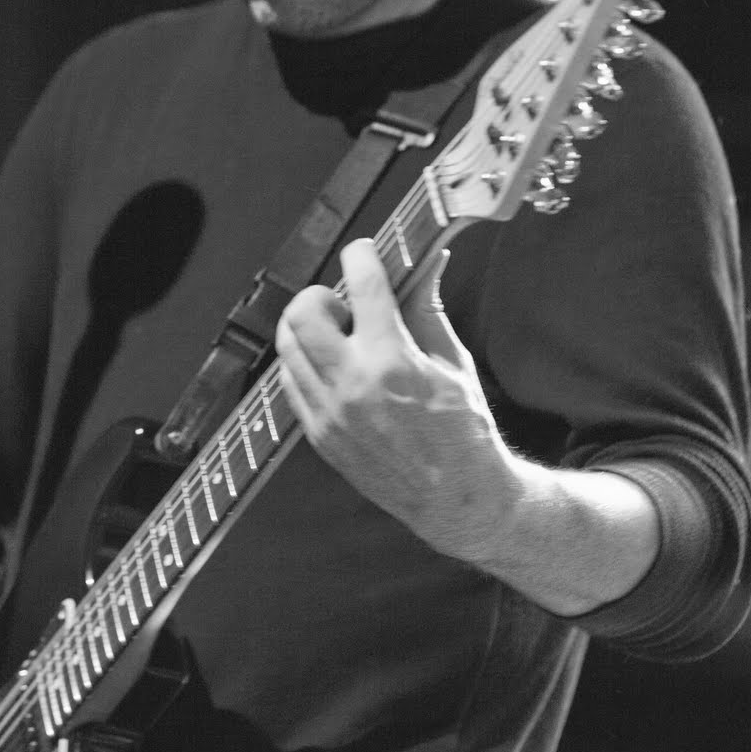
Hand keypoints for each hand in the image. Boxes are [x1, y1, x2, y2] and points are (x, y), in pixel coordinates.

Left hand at [274, 237, 517, 561]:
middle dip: (320, 293)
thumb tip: (428, 261)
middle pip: (303, 313)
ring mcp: (330, 414)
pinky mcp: (319, 436)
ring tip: (338, 334)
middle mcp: (353, 386)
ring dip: (306, 326)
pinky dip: (303, 362)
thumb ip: (428, 307)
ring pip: (287, 347)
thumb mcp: (453, 362)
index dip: (361, 256)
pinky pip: (290, 383)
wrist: (456, 499)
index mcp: (393, 362)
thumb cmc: (463, 432)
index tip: (365, 252)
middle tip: (343, 302)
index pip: (363, 286)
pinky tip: (331, 364)